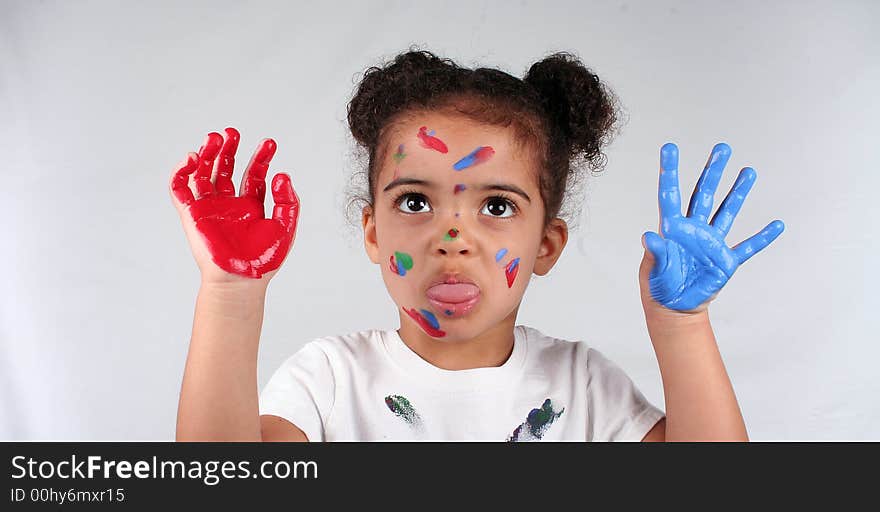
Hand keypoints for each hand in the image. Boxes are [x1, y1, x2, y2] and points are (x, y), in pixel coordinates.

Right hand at [169, 127, 300, 283]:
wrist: (242, 280)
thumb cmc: (263, 259)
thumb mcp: (286, 227)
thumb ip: (288, 201)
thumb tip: (282, 175)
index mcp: (251, 206)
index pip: (253, 174)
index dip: (260, 157)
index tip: (270, 143)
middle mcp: (229, 204)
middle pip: (225, 168)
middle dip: (228, 149)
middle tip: (232, 133)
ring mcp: (210, 207)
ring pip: (203, 173)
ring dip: (207, 154)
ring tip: (215, 138)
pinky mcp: (192, 213)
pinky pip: (180, 189)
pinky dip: (181, 171)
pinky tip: (192, 158)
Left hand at [638, 142, 783, 315]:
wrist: (674, 308)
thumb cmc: (659, 287)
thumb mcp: (653, 270)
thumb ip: (655, 253)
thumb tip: (648, 237)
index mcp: (672, 229)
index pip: (670, 194)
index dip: (669, 171)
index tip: (669, 147)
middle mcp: (693, 230)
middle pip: (703, 194)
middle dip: (713, 171)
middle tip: (722, 148)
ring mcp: (711, 244)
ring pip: (726, 212)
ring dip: (737, 192)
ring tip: (748, 171)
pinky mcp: (726, 261)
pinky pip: (747, 247)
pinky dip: (762, 238)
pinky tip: (777, 225)